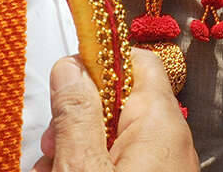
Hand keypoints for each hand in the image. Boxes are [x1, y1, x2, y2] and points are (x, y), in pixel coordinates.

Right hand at [33, 51, 196, 171]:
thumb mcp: (84, 167)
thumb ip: (76, 116)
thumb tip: (70, 68)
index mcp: (160, 121)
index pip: (135, 61)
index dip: (97, 61)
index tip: (64, 76)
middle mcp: (171, 139)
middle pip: (118, 101)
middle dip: (78, 116)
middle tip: (52, 144)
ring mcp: (166, 164)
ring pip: (115, 136)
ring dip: (79, 145)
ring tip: (52, 169)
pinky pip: (123, 161)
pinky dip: (95, 164)